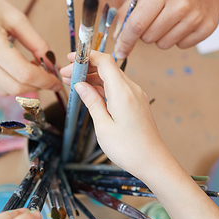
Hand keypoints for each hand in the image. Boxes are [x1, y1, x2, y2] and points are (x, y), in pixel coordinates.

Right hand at [0, 0, 61, 95]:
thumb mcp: (14, 15)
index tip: (57, 82)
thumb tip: (51, 62)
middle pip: (14, 87)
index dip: (45, 81)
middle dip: (36, 86)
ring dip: (19, 84)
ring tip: (28, 68)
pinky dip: (3, 80)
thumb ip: (36, 42)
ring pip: (1, 89)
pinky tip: (8, 66)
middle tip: (46, 77)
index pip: (24, 74)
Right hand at [60, 51, 167, 177]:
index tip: (70, 58)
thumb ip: (92, 102)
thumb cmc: (129, 149)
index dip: (87, 56)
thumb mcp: (103, 126)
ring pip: (112, 78)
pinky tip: (91, 94)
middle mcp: (132, 89)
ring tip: (74, 83)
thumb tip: (80, 84)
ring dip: (93, 78)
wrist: (153, 162)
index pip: (105, 61)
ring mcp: (136, 96)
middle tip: (65, 75)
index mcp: (122, 92)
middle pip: (108, 68)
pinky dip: (103, 87)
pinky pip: (118, 88)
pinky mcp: (137, 103)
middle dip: (86, 67)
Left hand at [113, 0, 218, 58]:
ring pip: (164, 44)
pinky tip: (184, 21)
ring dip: (161, 36)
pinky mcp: (207, 28)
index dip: (125, 40)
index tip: (119, 50)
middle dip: (144, 33)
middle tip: (154, 17)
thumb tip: (118, 35)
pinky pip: (181, 45)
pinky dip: (178, 37)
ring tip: (170, 17)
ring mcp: (196, 17)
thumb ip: (129, 9)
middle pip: (149, 37)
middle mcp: (181, 4)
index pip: (137, 24)